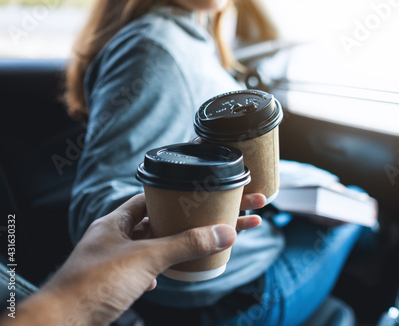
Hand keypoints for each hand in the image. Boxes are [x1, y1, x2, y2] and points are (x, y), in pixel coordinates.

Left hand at [4, 194, 260, 325]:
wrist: (62, 323)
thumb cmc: (93, 284)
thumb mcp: (145, 259)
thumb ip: (184, 244)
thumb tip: (224, 233)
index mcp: (119, 220)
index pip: (156, 197)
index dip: (183, 193)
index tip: (208, 191)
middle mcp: (119, 236)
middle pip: (166, 222)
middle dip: (196, 221)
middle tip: (230, 215)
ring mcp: (119, 259)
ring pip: (160, 246)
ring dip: (185, 245)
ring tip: (214, 241)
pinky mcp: (121, 281)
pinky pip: (153, 267)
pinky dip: (170, 267)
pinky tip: (184, 270)